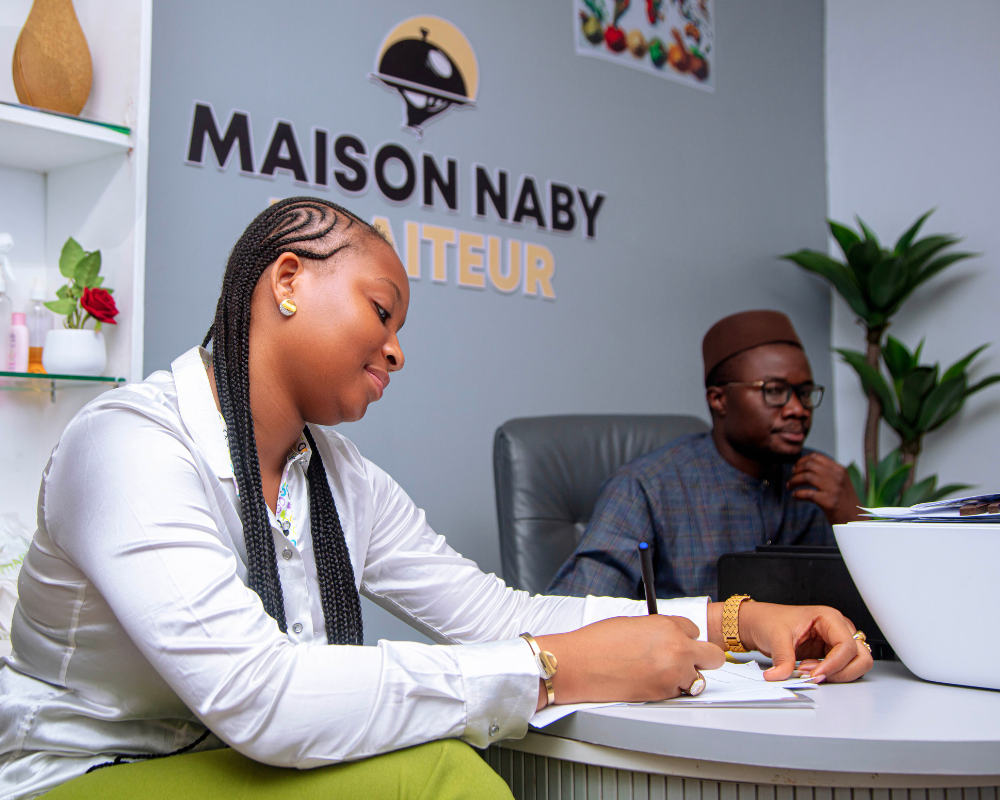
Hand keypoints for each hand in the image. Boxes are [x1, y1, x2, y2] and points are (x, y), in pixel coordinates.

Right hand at [534, 615, 724, 709]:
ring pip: (698, 679)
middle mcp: (676, 650)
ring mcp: (672, 675)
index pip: (694, 630)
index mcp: (667, 626)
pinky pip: (678, 693)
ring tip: (662, 674)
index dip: (684, 637)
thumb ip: (657, 629)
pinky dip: (669, 690)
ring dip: (685, 677)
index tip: (677, 641)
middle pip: (713, 656)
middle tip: (688, 660)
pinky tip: (650, 682)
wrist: (580, 666)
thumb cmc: (597, 643)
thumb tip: (667, 637)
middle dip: (702, 658)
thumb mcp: (632, 624)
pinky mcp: (663, 695)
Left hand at [719, 601, 872, 682]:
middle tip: (815, 675)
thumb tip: (780, 676)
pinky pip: (842, 668)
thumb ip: (782, 659)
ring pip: (856, 664)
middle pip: (860, 656)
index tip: (816, 674)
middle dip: (841, 671)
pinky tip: (810, 670)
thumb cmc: (769, 621)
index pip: (847, 645)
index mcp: (829, 617)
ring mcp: (835, 641)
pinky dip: (830, 674)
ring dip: (837, 673)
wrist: (760, 623)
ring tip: (810, 671)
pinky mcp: (830, 652)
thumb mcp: (775, 637)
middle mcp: (837, 628)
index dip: (835, 664)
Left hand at [786, 452, 861, 524]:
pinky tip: (795, 496)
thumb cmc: (844, 500)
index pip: (816, 457)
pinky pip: (807, 493)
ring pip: (807, 477)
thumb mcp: (840, 481)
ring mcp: (834, 489)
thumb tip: (804, 465)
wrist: (855, 519)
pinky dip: (798, 494)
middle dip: (796, 470)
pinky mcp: (829, 501)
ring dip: (794, 481)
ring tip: (790, 486)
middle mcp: (837, 477)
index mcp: (839, 469)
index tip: (796, 468)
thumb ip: (827, 472)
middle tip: (792, 477)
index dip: (802, 461)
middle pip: (809, 465)